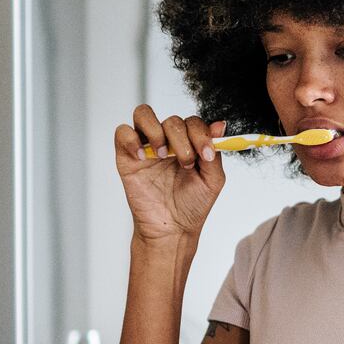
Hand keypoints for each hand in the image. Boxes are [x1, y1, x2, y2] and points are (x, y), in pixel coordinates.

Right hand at [114, 104, 226, 244]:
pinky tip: (143, 157)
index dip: (201, 133)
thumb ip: (215, 152)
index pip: (193, 122)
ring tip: (162, 156)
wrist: (172, 229)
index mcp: (189, 144)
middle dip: (182, 139)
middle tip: (186, 162)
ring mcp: (146, 147)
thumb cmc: (192, 205)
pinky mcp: (127, 157)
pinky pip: (122, 132)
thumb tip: (221, 125)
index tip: (206, 154)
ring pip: (143, 114)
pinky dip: (132, 139)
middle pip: (172, 120)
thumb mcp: (212, 180)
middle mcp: (168, 141)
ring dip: (157, 132)